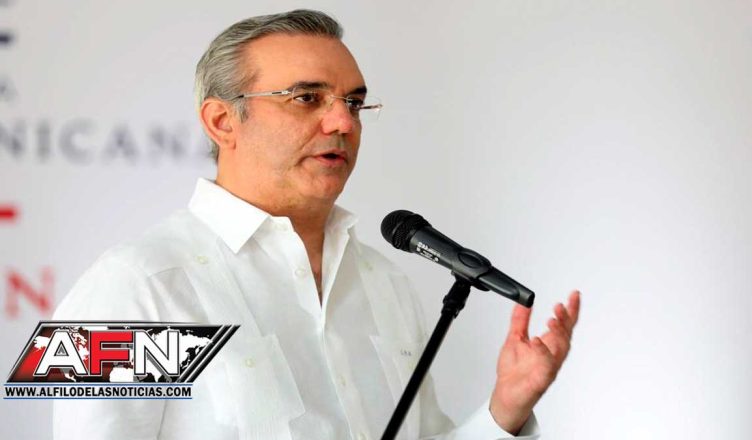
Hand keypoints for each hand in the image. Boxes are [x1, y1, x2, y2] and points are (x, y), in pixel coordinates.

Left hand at [489, 290, 580, 433]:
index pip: (563, 324)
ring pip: (561, 348)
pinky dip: (543, 352)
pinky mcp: (542, 379)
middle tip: (560, 306)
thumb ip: (520, 320)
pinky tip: (537, 341)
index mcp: (547, 344)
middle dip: (566, 319)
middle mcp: (552, 354)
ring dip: (559, 333)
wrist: (505, 394)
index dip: (571, 310)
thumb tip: (524, 302)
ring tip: (552, 320)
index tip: (574, 295)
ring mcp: (549, 367)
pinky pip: (547, 365)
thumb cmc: (514, 371)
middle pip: (566, 334)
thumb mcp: (514, 338)